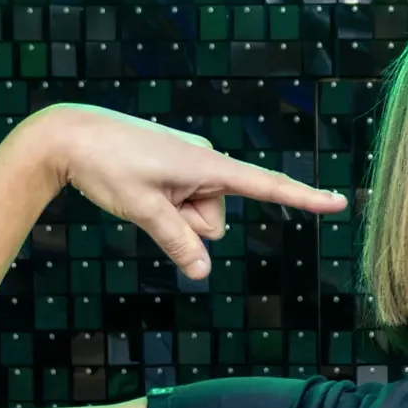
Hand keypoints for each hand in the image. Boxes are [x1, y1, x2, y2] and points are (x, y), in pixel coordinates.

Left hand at [14, 103, 349, 279]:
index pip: (266, 186)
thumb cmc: (106, 165)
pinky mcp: (175, 166)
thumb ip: (178, 242)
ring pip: (197, 216)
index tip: (339, 203)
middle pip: (214, 220)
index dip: (304, 198)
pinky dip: (164, 205)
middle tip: (146, 201)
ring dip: (173, 215)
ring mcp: (190, 163)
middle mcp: (206, 161)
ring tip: (137, 189)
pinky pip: (183, 202)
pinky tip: (136, 185)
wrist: (68, 134)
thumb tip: (201, 273)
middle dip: (188, 225)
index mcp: (206, 165)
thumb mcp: (143, 210)